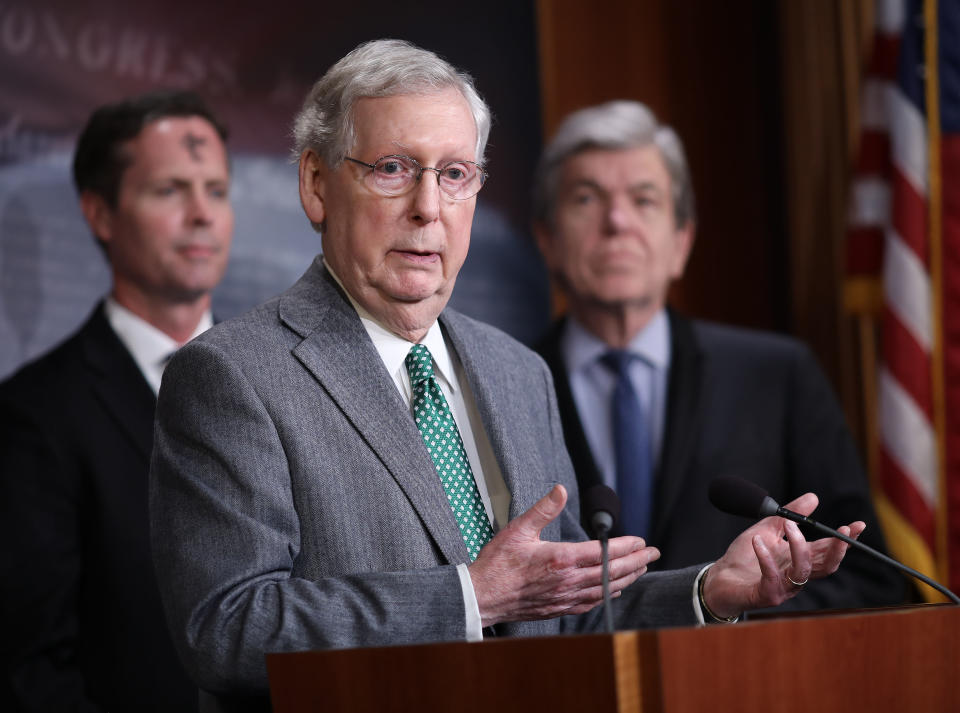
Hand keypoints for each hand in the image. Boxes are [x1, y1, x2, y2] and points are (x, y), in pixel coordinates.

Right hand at [468, 484, 659, 627]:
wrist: (482, 596)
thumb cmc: (497, 563)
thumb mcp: (518, 529)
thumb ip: (543, 509)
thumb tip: (560, 489)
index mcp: (560, 559)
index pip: (603, 552)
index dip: (626, 546)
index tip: (641, 540)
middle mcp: (568, 581)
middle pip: (611, 571)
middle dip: (636, 561)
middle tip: (653, 553)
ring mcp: (565, 597)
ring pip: (606, 588)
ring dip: (627, 578)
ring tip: (642, 569)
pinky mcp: (560, 607)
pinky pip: (592, 602)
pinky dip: (608, 594)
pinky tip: (615, 590)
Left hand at [702, 492, 865, 617]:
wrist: (719, 579)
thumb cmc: (744, 556)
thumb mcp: (767, 529)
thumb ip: (790, 515)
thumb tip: (814, 497)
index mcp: (799, 559)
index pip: (828, 550)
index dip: (845, 540)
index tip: (858, 525)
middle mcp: (797, 575)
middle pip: (827, 565)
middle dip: (837, 548)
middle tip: (841, 530)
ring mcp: (784, 588)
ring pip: (804, 569)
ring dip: (799, 545)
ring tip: (788, 525)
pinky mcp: (767, 595)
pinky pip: (773, 576)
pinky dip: (766, 557)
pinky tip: (757, 541)